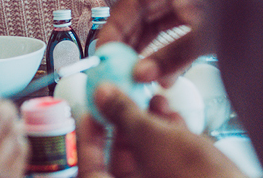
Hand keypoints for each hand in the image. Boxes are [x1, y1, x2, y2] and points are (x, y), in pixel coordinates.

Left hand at [77, 83, 245, 177]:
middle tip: (125, 98)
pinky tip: (173, 115)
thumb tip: (103, 95)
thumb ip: (124, 114)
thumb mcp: (152, 137)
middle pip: (120, 159)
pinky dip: (169, 139)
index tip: (92, 112)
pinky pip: (169, 163)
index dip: (89, 137)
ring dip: (149, 126)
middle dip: (124, 124)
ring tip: (154, 100)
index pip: (91, 167)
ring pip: (148, 158)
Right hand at [94, 0, 212, 86]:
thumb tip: (141, 75)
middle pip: (143, 13)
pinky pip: (176, 33)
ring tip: (134, 76)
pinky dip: (166, 52)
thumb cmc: (257, 14)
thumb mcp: (212, 35)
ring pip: (158, 26)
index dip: (115, 26)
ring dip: (145, 50)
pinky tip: (161, 74)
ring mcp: (195, 1)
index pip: (134, 0)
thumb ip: (176, 55)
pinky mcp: (205, 16)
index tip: (103, 53)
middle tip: (115, 69)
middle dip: (127, 42)